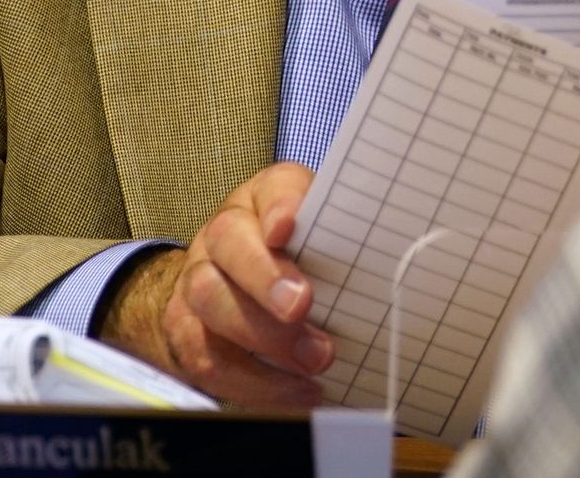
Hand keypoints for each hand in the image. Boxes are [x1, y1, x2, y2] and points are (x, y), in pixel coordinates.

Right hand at [96, 161, 332, 409]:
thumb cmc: (301, 259)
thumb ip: (346, 238)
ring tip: (314, 361)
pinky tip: (296, 391)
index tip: (286, 228)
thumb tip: (393, 253)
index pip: (274, 189)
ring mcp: (196, 280)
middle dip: (264, 279)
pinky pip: (205, 357)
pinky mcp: (186, 329)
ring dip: (261, 337)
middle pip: (229, 246)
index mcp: (265, 199)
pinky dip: (252, 382)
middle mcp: (223, 234)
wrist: (237, 286)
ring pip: (208, 301)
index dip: (280, 206)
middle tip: (302, 308)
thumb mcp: (325, 238)